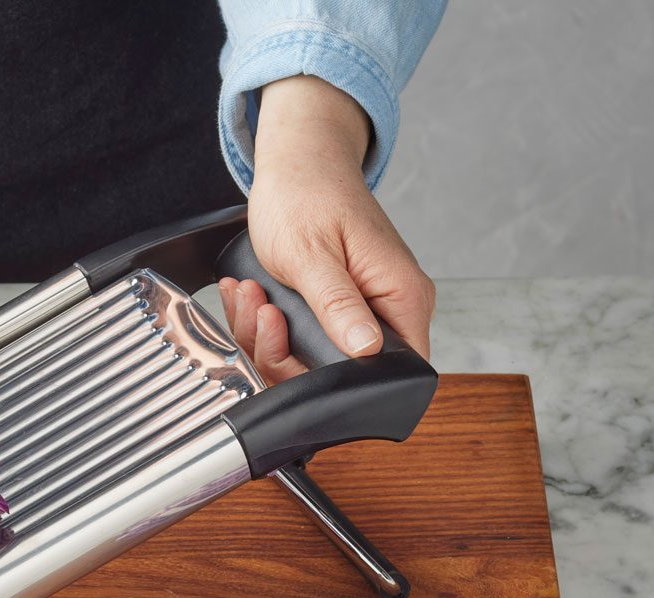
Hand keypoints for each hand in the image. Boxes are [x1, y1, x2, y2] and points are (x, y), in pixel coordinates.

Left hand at [219, 76, 434, 381]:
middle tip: (259, 312)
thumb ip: (338, 305)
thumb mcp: (311, 255)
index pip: (397, 371)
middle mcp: (392, 308)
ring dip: (268, 335)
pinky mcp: (338, 308)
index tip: (289, 350)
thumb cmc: (307, 193)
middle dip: (285, 352)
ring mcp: (364, 309)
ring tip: (250, 294)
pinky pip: (302, 338)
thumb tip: (367, 349)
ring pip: (312, 359)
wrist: (298, 161)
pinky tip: (252, 295)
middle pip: (344, 373)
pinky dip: (268, 324)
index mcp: (402, 296)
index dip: (339, 380)